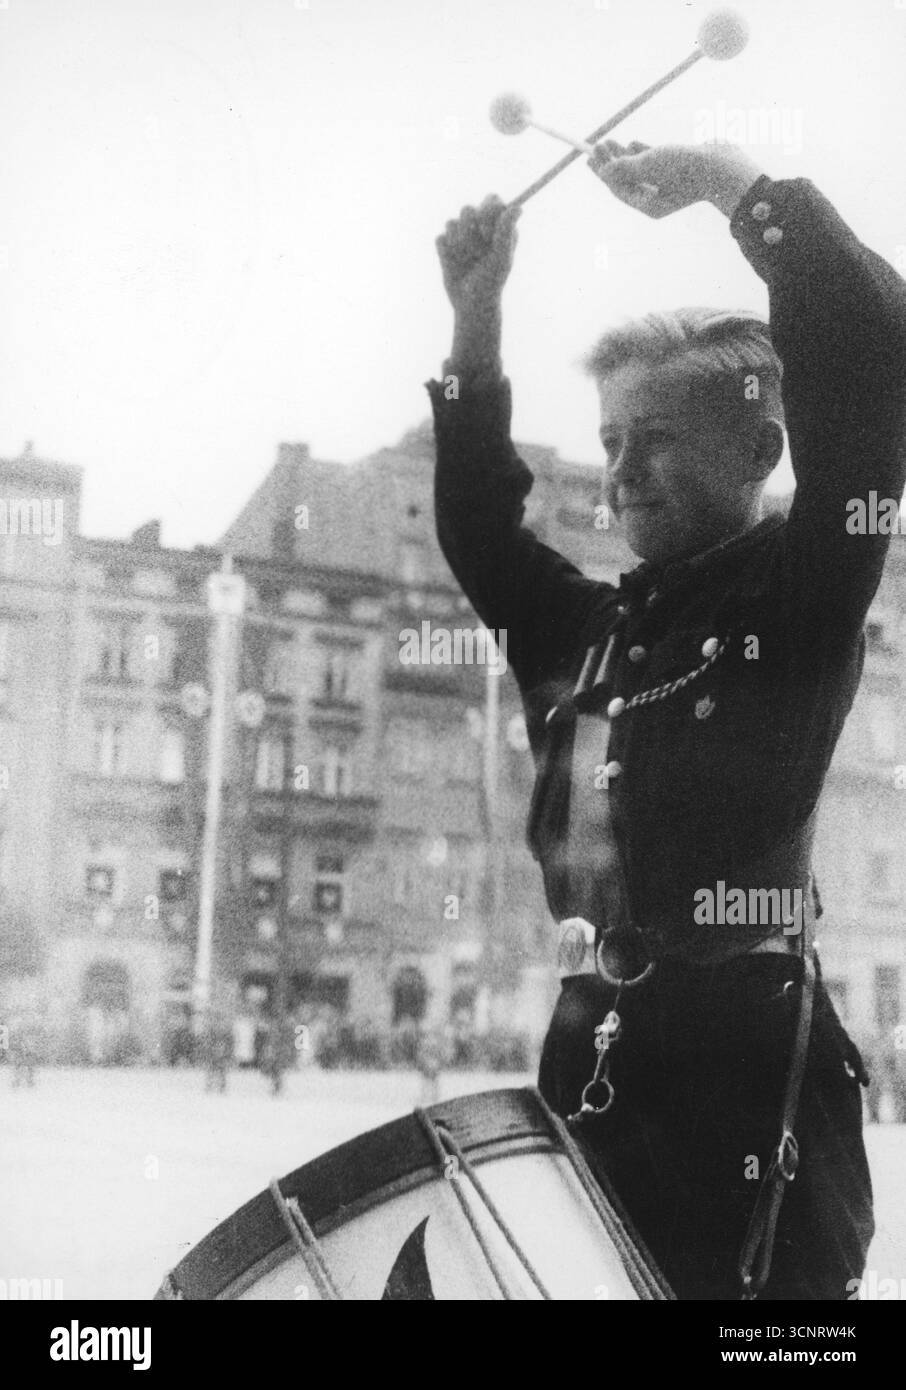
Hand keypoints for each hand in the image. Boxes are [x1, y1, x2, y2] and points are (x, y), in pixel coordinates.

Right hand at [436, 195, 521, 313]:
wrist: (471, 304)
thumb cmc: (491, 282)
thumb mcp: (501, 258)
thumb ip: (506, 231)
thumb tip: (518, 208)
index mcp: (498, 226)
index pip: (491, 200)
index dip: (487, 212)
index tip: (487, 232)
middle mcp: (480, 227)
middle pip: (467, 208)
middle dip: (470, 232)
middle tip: (478, 253)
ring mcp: (461, 235)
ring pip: (451, 222)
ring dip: (459, 244)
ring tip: (467, 261)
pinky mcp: (445, 245)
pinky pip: (440, 238)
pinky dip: (446, 252)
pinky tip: (454, 264)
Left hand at [588, 140, 763, 218]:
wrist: (724, 164)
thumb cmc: (685, 168)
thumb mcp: (650, 166)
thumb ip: (625, 167)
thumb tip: (603, 170)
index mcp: (650, 205)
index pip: (619, 189)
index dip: (603, 172)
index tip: (590, 157)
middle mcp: (658, 197)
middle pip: (627, 180)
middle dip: (611, 163)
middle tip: (595, 146)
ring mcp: (669, 184)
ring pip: (640, 169)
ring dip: (624, 155)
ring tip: (609, 141)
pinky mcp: (679, 168)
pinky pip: (655, 162)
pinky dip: (642, 151)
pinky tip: (631, 142)